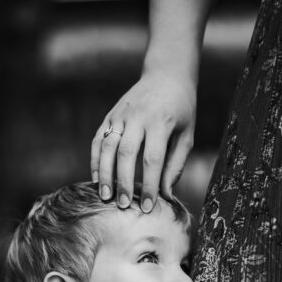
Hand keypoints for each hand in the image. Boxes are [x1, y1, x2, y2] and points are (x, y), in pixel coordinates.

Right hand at [90, 70, 196, 211]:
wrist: (167, 74)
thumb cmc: (181, 109)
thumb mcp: (186, 135)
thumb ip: (175, 165)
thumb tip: (166, 195)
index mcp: (160, 121)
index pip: (152, 159)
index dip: (150, 185)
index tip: (148, 207)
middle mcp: (138, 116)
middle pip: (126, 154)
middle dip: (124, 182)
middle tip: (123, 206)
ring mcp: (121, 114)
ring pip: (108, 146)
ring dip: (105, 173)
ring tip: (105, 196)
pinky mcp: (110, 115)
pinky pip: (98, 140)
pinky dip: (95, 160)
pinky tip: (96, 179)